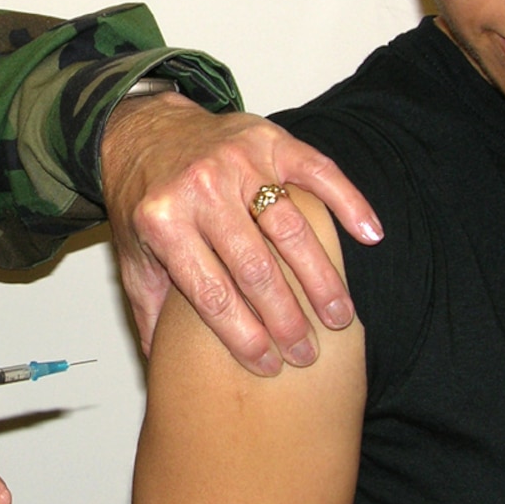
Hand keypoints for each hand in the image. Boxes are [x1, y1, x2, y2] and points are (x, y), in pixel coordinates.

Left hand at [100, 92, 381, 374]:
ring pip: (290, 227)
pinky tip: (370, 235)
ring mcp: (237, 160)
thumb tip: (168, 373)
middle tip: (307, 352)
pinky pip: (317, 171)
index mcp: (162, 222)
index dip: (244, 335)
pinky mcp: (267, 139)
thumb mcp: (134, 258)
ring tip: (339, 316)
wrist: (142, 130)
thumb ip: (150, 313)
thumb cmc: (144, 202)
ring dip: (320, 277)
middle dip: (286, 318)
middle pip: (255, 266)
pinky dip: (348, 202)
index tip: (270, 365)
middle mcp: (199, 189)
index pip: (211, 293)